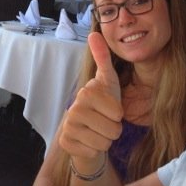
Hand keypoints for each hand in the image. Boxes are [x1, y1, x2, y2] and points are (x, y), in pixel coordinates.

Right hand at [58, 31, 122, 162]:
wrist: (86, 130)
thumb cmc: (101, 105)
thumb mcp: (107, 81)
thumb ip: (103, 58)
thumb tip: (95, 34)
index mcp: (86, 92)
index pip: (118, 112)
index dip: (118, 115)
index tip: (109, 110)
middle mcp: (73, 108)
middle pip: (113, 129)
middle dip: (113, 129)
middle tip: (103, 122)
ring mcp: (68, 127)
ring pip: (104, 142)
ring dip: (105, 140)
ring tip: (97, 131)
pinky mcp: (66, 143)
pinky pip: (93, 152)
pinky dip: (94, 150)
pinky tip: (87, 141)